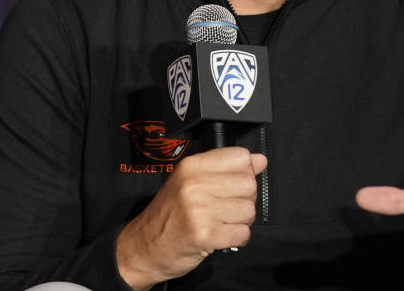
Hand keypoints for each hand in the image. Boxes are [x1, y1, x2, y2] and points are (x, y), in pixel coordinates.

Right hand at [116, 147, 266, 289]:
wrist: (144, 246)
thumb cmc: (169, 215)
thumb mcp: (191, 181)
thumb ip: (226, 168)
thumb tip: (260, 159)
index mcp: (192, 166)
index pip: (241, 156)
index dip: (244, 171)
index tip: (233, 183)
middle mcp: (194, 184)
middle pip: (249, 184)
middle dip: (244, 199)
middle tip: (226, 207)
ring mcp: (199, 210)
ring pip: (249, 210)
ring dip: (240, 221)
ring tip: (221, 222)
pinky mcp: (204, 235)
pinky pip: (243, 233)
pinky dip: (237, 238)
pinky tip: (221, 235)